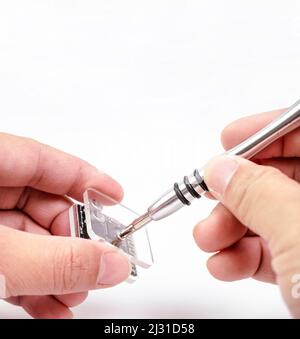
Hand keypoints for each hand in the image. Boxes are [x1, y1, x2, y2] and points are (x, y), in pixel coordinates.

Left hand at [0, 133, 129, 318]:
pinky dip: (32, 282)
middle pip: (44, 204)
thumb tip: (112, 264)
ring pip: (30, 237)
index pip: (45, 161)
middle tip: (96, 265)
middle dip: (74, 241)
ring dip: (57, 269)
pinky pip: (12, 258)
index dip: (86, 178)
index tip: (116, 196)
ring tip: (74, 293)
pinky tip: (50, 304)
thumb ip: (56, 260)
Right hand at [193, 109, 299, 317]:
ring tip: (210, 241)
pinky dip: (246, 255)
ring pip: (276, 215)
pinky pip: (276, 248)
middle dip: (239, 190)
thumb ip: (258, 194)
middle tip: (209, 198)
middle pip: (287, 176)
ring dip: (234, 227)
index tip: (229, 140)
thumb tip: (222, 168)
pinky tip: (226, 264)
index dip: (268, 132)